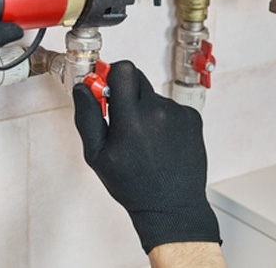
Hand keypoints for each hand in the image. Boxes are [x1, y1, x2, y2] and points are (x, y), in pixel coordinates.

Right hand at [72, 61, 219, 252]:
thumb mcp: (97, 156)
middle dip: (125, 90)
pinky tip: (160, 141)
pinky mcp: (193, 118)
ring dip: (144, 108)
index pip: (123, 70)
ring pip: (152, 95)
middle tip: (120, 115)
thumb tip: (82, 89)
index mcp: (132, 120)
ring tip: (143, 139)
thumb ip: (87, 117)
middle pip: (137, 77)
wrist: (172, 205)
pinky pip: (170, 106)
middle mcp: (158, 112)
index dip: (112, 74)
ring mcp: (178, 113)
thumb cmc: (134, 185)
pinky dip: (162, 118)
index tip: (106, 87)